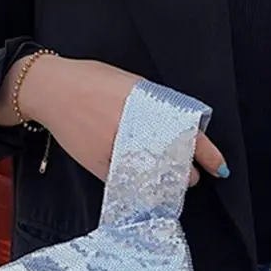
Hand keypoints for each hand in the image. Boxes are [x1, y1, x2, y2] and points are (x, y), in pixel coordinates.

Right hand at [0, 55, 227, 186]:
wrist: (50, 91)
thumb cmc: (92, 81)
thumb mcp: (133, 85)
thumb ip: (158, 106)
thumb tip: (184, 128)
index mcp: (147, 107)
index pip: (188, 136)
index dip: (208, 155)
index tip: (220, 168)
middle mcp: (134, 131)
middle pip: (174, 166)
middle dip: (186, 174)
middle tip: (188, 174)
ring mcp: (116, 152)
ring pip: (153, 181)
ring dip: (165, 184)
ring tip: (167, 180)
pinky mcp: (100, 168)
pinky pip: (128, 186)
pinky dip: (139, 188)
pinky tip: (142, 184)